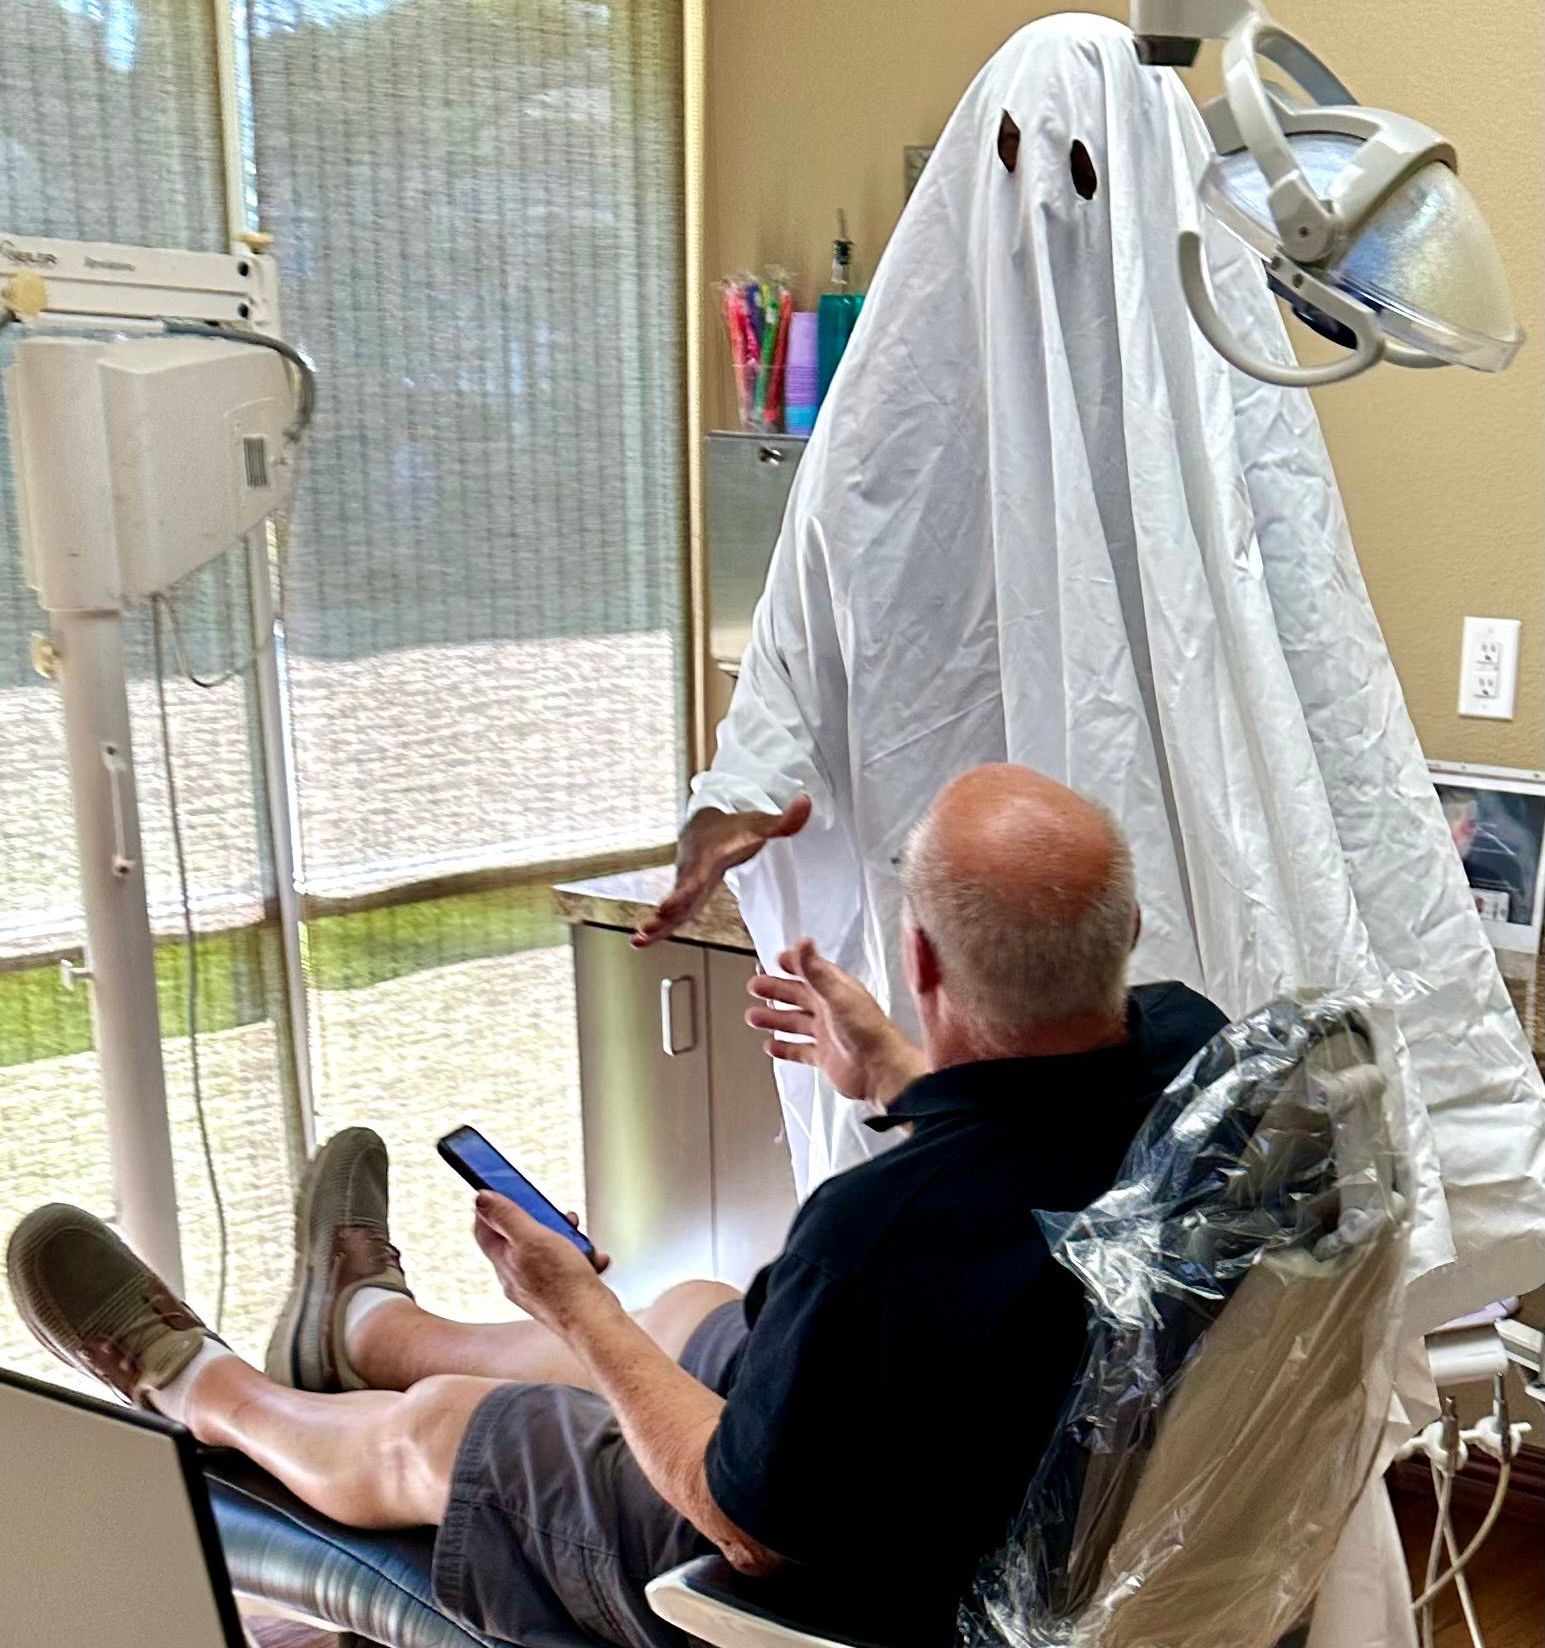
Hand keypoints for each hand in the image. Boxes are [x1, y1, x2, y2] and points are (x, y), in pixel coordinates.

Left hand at [473, 1195, 611, 1332]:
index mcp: (504, 1262)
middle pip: (520, 1237)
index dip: (493, 1207)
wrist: (593, 1322)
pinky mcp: (560, 1293)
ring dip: (568, 1239)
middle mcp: (516, 1277)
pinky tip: (593, 1260)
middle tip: (557, 1216)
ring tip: (580, 1241)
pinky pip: (568, 1267)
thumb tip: (481, 1199)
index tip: (506, 1192)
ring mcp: (538, 1286)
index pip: (485, 1229)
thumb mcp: (532, 1238)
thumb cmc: (563, 1284)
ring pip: (548, 1250)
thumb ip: (507, 1216)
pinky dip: (582, 1259)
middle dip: (542, 1221)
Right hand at [633, 796, 812, 947]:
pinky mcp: (684, 896)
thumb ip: (785, 819)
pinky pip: (670, 914)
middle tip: (649, 924)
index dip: (684, 890)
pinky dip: (656, 927)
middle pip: (678, 894)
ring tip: (638, 940)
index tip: (668, 903)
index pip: (697, 876)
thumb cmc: (735, 827)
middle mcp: (692, 872)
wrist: (706, 824)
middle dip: (666, 910)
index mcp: (710, 858)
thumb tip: (807, 800)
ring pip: (670, 908)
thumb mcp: (761, 823)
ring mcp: (686, 885)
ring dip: (655, 924)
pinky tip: (639, 941)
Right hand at [745, 938, 927, 1108]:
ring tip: (753, 1016)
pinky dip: (785, 1048)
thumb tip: (803, 943)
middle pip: (798, 996)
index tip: (778, 959)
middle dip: (776, 990)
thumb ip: (816, 971)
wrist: (881, 1071)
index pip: (812, 971)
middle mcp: (831, 1011)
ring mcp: (827, 1034)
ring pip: (795, 1023)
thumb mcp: (838, 995)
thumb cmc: (869, 1031)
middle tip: (755, 985)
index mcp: (836, 991)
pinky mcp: (824, 1057)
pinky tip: (772, 1046)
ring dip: (774, 1018)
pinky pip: (799, 1050)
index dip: (795, 964)